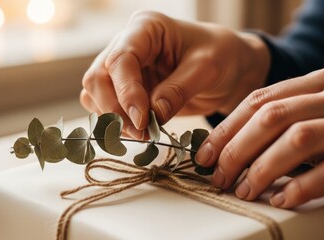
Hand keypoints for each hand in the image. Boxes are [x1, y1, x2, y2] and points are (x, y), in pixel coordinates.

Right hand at [80, 11, 268, 138]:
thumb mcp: (207, 69)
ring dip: (113, 118)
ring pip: (95, 94)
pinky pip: (105, 106)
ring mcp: (124, 68)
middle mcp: (127, 44)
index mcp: (145, 28)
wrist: (228, 67)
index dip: (126, 92)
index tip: (143, 121)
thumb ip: (178, 90)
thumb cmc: (221, 56)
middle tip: (140, 133)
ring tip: (142, 134)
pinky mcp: (126, 89)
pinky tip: (137, 131)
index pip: (120, 59)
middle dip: (115, 109)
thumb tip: (152, 116)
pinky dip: (116, 122)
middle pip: (98, 78)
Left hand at [196, 64, 323, 207]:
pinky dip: (301, 186)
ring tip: (245, 190)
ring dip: (263, 169)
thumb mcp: (320, 116)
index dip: (228, 128)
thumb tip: (227, 147)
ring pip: (299, 139)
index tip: (206, 153)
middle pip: (273, 116)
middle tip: (219, 175)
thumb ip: (286, 120)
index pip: (262, 99)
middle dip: (237, 149)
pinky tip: (282, 199)